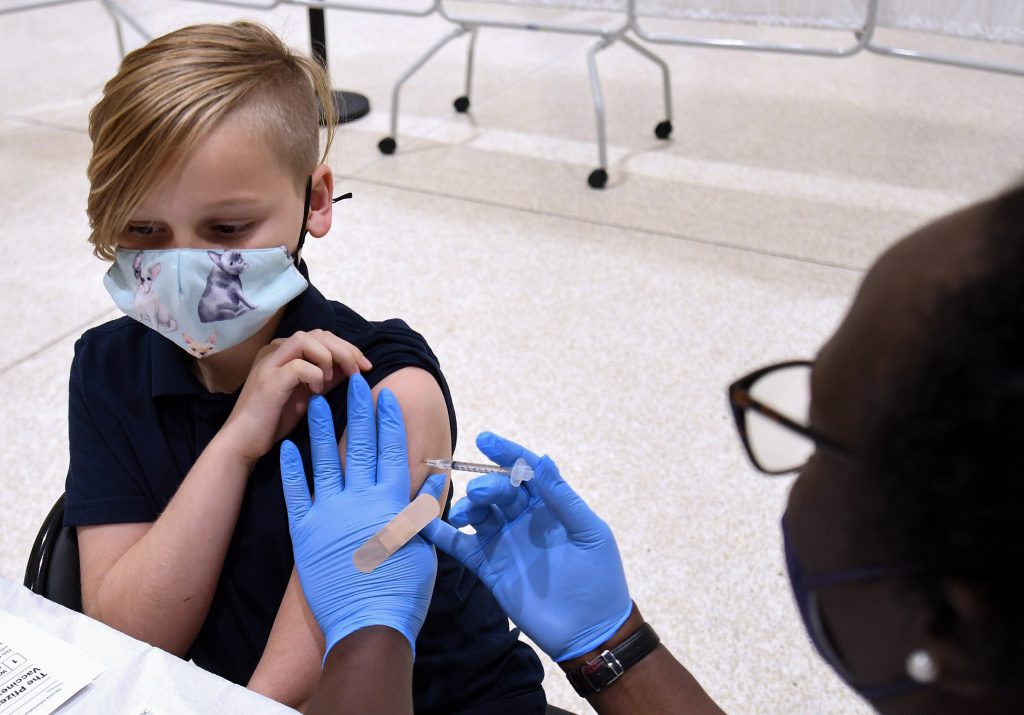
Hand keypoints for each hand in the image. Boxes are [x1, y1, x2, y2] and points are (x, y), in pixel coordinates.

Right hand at [225, 329, 370, 464]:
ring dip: (330, 357)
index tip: (365, 366)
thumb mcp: (308, 393)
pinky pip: (299, 366)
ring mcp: (269, 363)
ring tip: (334, 379)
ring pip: (306, 340)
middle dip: (345, 350)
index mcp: (283, 352)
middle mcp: (274, 351)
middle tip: (360, 370)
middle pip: (318, 334)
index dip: (347, 347)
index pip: (321, 336)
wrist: (244, 442)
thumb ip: (327, 377)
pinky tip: (316, 393)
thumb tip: (353, 366)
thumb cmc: (275, 420)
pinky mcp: (269, 381)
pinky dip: (315, 375)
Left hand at [280, 374, 443, 657]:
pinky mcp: (305, 533)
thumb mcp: (423, 547)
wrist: (368, 624)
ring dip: (323, 429)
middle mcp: (362, 500)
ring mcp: (331, 514)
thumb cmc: (403, 591)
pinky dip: (291, 470)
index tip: (386, 396)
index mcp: (392, 502)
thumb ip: (422, 510)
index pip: (392, 451)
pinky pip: (296, 495)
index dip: (389, 421)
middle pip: (361, 446)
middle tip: (354, 382)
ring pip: (326, 461)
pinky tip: (288, 447)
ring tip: (319, 402)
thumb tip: (430, 480)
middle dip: (359, 411)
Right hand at [421, 433, 631, 661]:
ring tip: (465, 514)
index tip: (485, 440)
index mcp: (550, 506)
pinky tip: (425, 524)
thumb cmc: (600, 578)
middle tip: (481, 494)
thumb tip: (543, 460)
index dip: (506, 453)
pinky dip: (442, 534)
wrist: (590, 631)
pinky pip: (462, 546)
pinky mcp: (489, 567)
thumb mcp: (588, 533)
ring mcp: (505, 542)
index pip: (525, 471)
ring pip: (478, 513)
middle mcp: (524, 519)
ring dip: (467, 506)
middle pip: (498, 490)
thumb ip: (563, 498)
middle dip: (487, 485)